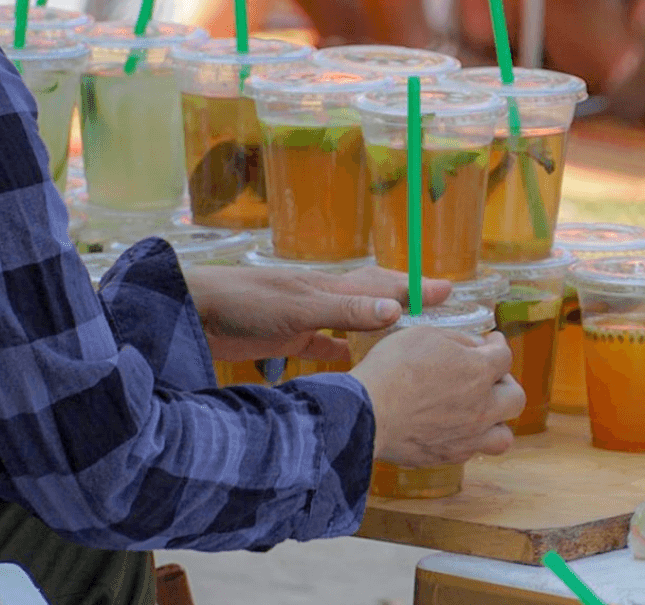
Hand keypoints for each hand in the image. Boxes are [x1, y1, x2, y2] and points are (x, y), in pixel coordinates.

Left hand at [186, 264, 451, 362]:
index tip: (448, 290)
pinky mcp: (286, 337)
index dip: (413, 288)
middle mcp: (322, 299)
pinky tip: (351, 360)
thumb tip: (396, 308)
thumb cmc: (245, 302)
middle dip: (403, 301)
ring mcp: (304, 317)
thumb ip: (345, 311)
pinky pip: (323, 343)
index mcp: (329, 287)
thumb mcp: (298, 308)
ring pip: (352, 320)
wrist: (196, 311)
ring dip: (378, 323)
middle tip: (436, 306)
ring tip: (405, 332)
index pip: (382, 285)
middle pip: (372, 297)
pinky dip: (341, 349)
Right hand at [351, 328, 524, 464]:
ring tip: (480, 410)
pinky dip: (471, 438)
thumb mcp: (425, 335)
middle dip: (505, 382)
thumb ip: (457, 340)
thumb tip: (475, 346)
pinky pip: (473, 451)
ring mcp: (467, 437)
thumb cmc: (393, 367)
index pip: (505, 357)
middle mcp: (481, 408)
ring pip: (504, 436)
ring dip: (497, 420)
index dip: (499, 345)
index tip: (493, 342)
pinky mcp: (448, 456)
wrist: (368, 411)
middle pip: (516, 398)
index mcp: (478, 372)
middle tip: (489, 376)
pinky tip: (455, 426)